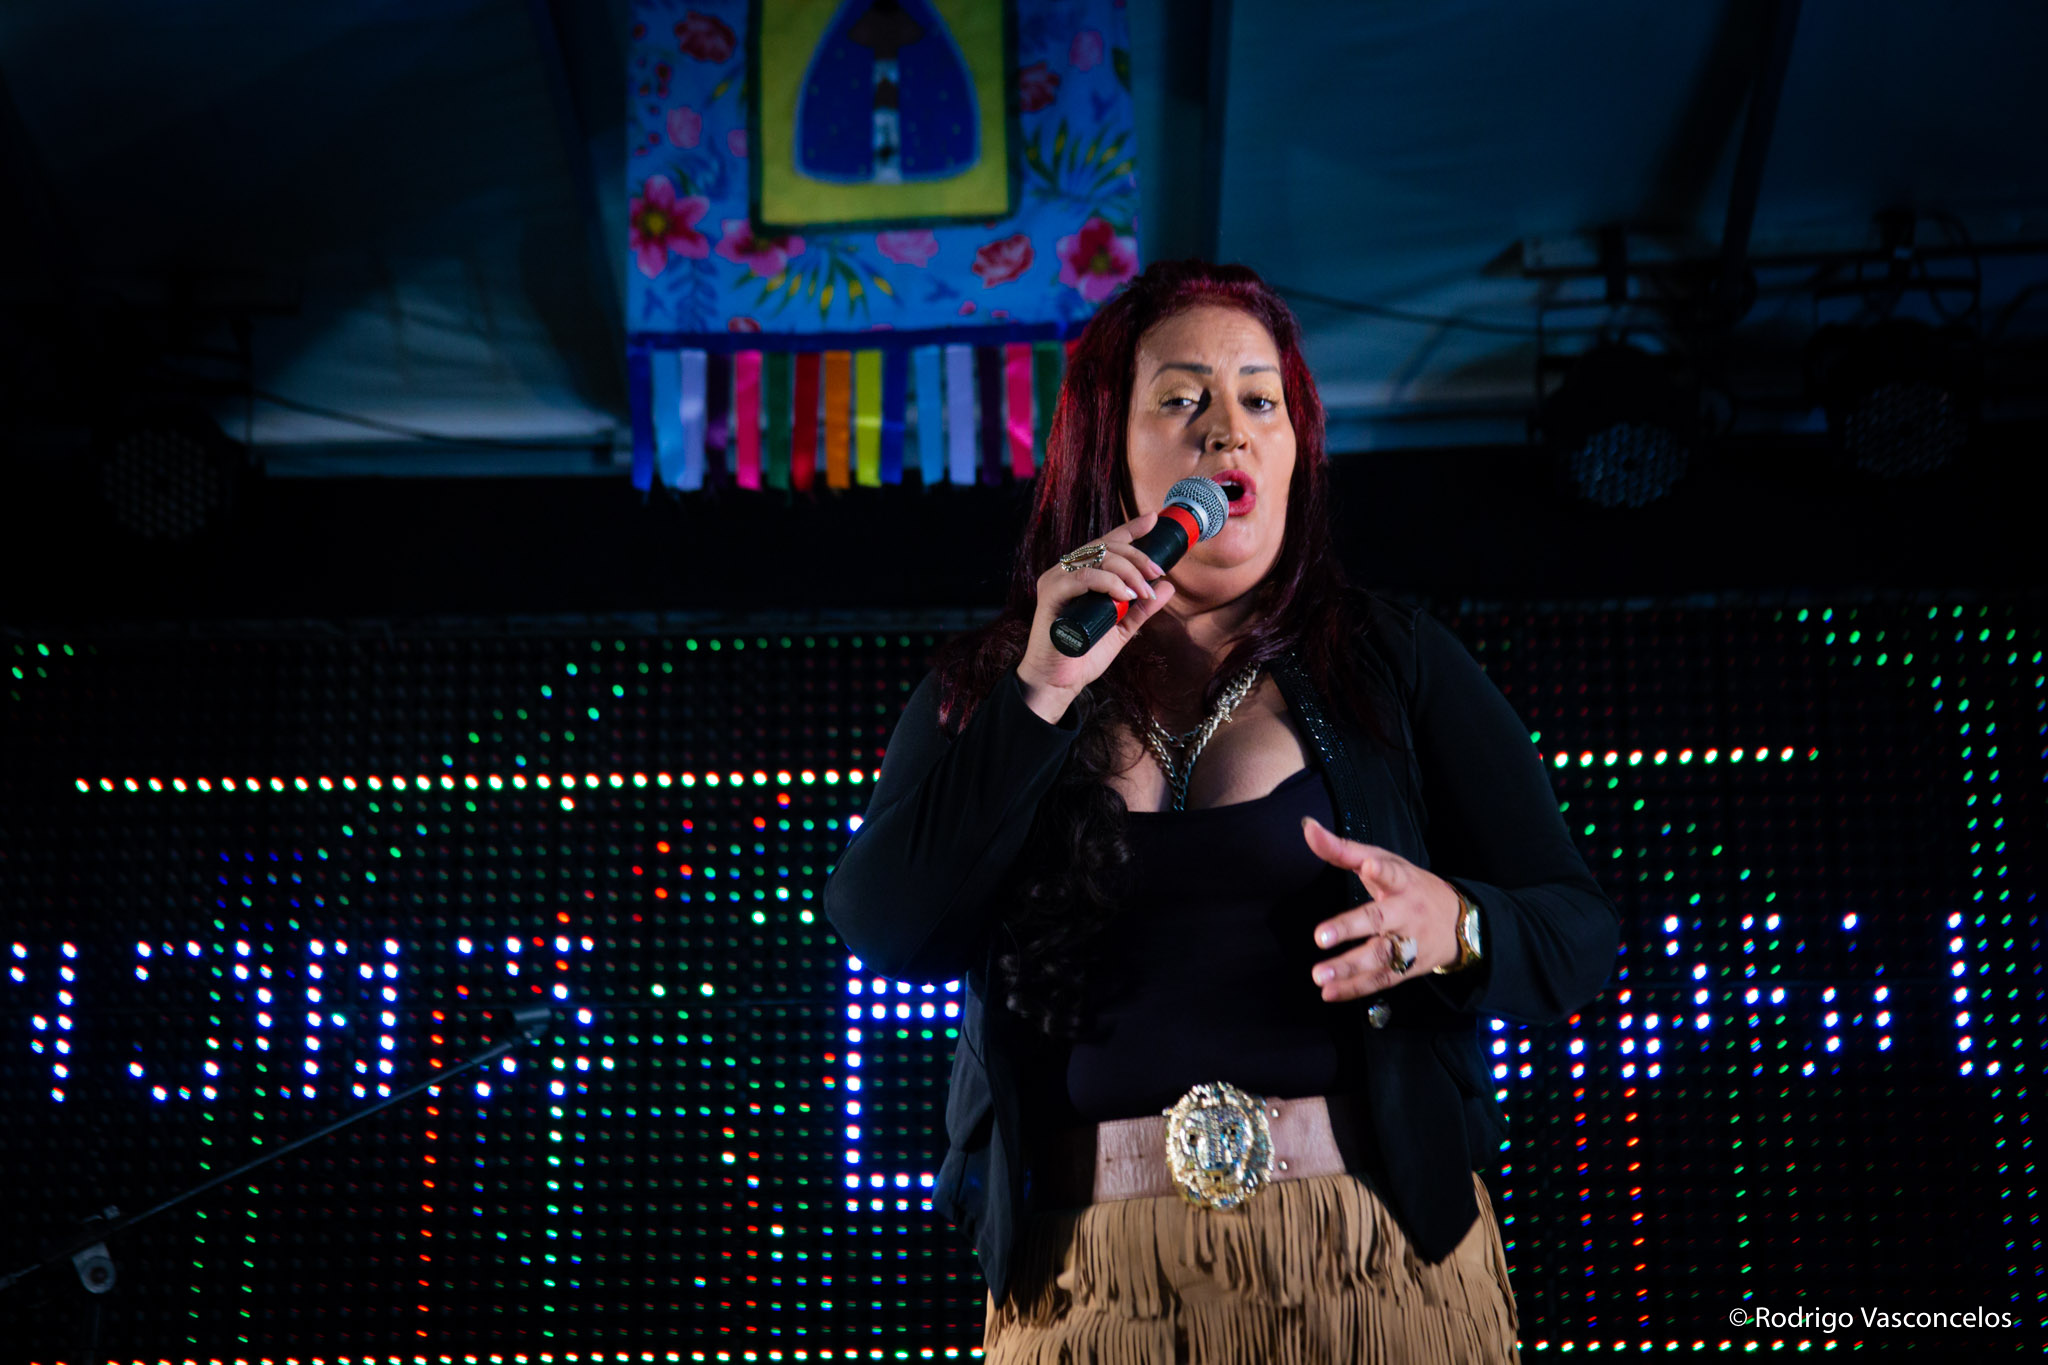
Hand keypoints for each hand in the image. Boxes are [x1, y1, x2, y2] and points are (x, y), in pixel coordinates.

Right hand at [1015, 511, 1177, 707]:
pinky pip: (1082, 576)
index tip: (1153, 519)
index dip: (1130, 529)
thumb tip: (1167, 587)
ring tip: (1141, 592)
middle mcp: (1066, 571)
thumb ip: (1141, 608)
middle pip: (1106, 546)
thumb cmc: (1084, 654)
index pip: (1106, 543)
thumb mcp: (1121, 628)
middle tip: (1156, 575)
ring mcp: (1056, 580)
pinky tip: (1123, 594)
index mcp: (1080, 574)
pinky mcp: (1051, 594)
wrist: (1060, 682)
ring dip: (1127, 571)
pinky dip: (1107, 582)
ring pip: (1096, 557)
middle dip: (1137, 557)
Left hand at [1300, 816, 1461, 1001]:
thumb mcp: (1383, 860)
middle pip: (1379, 920)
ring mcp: (1409, 942)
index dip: (1380, 870)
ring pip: (1379, 956)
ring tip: (1319, 976)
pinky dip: (1355, 988)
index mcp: (1401, 882)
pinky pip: (1381, 980)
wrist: (1459, 922)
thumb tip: (1307, 828)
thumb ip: (1342, 849)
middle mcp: (1406, 913)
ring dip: (1349, 968)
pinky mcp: (1408, 968)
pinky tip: (1329, 993)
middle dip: (1350, 928)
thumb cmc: (1409, 886)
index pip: (1391, 873)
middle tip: (1320, 937)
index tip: (1368, 866)